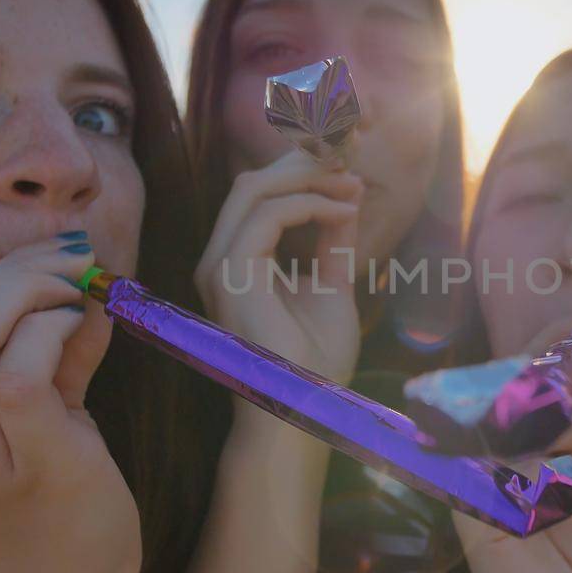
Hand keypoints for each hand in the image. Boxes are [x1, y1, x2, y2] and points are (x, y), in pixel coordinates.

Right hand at [194, 150, 362, 383]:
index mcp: (237, 263)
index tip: (347, 172)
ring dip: (309, 178)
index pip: (258, 197)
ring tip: (351, 185)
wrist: (303, 410)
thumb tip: (348, 198)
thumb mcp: (331, 285)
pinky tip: (344, 213)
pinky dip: (310, 205)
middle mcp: (220, 260)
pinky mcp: (232, 275)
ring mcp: (220, 267)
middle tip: (350, 162)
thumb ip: (333, 242)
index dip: (300, 172)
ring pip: (253, 189)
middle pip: (252, 183)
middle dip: (302, 163)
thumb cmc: (315, 363)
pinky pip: (267, 216)